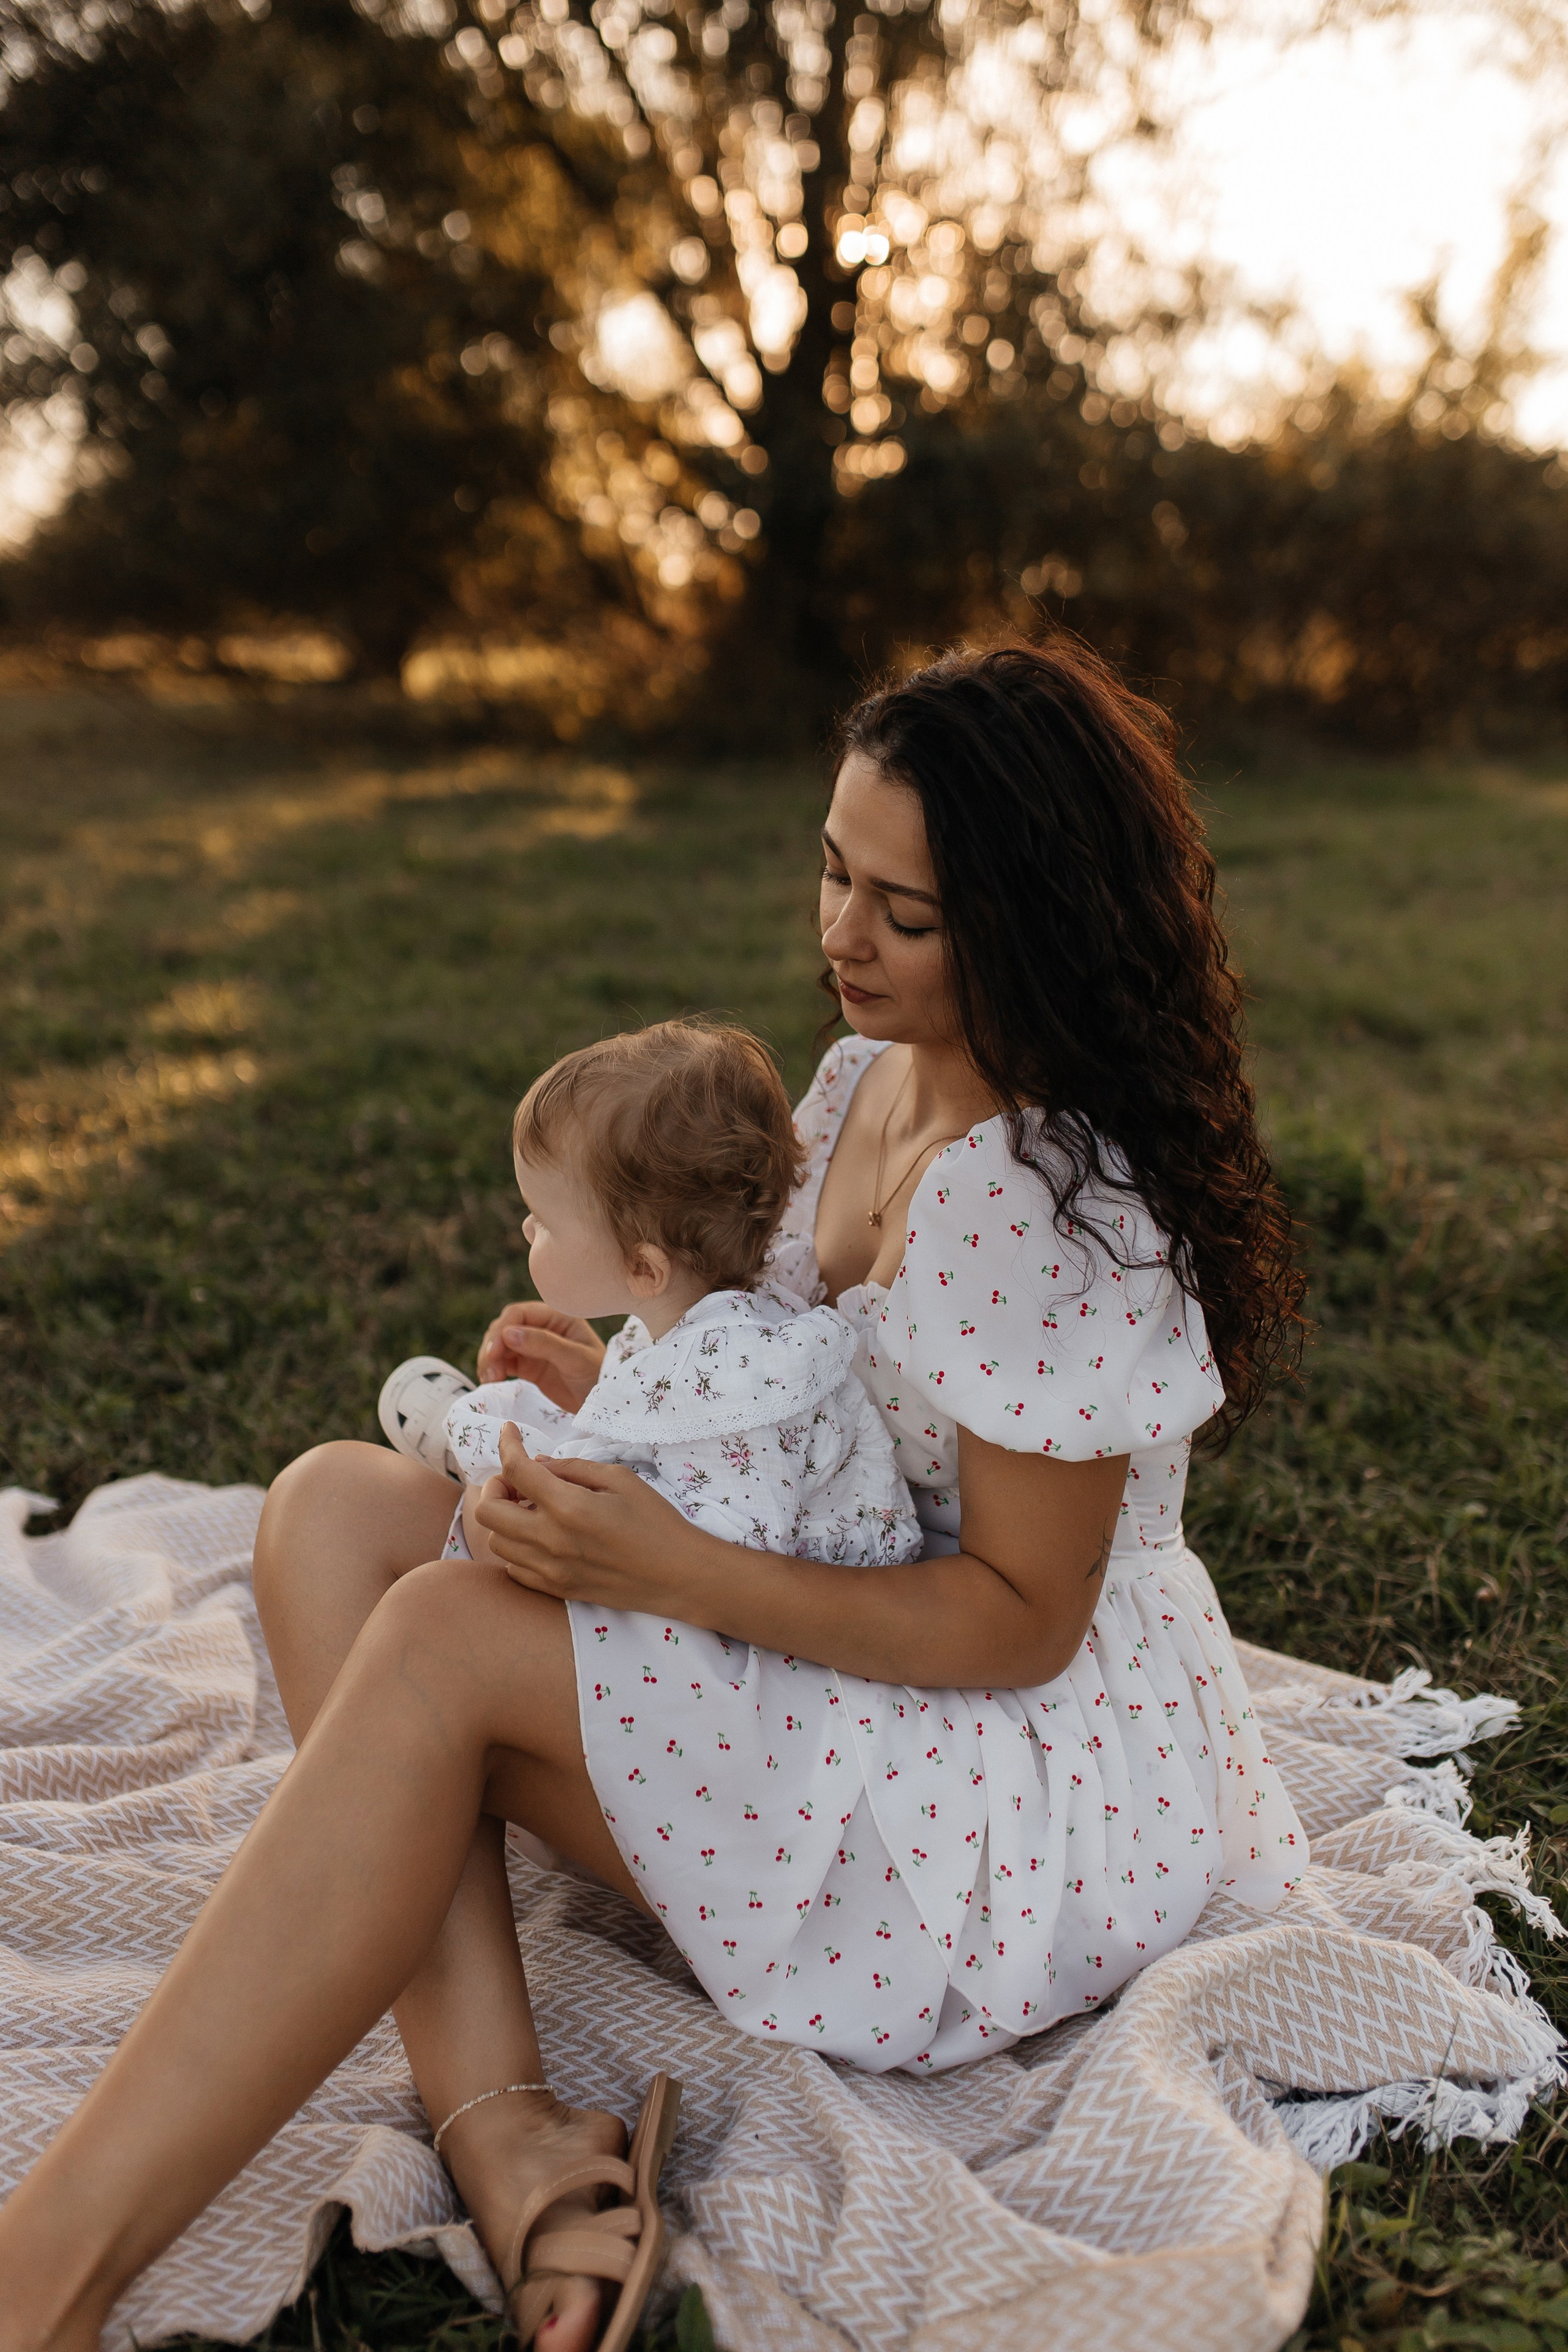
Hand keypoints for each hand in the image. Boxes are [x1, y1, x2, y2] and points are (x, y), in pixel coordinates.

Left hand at [473, 1424, 711, 1615]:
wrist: (679, 1575)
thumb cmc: (656, 1521)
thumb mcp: (620, 1479)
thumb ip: (572, 1468)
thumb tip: (536, 1463)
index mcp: (568, 1506)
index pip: (515, 1469)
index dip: (506, 1444)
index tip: (508, 1432)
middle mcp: (551, 1541)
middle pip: (487, 1511)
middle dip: (495, 1486)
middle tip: (518, 1479)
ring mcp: (551, 1570)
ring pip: (496, 1542)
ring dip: (504, 1518)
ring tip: (531, 1508)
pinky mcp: (557, 1589)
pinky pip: (512, 1570)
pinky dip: (515, 1549)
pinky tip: (538, 1536)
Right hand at [476, 1300, 606, 1411]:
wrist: (605, 1404)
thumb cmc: (599, 1376)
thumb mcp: (575, 1358)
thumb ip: (544, 1344)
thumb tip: (507, 1333)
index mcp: (557, 1316)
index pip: (519, 1314)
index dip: (502, 1329)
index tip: (494, 1352)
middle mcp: (543, 1327)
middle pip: (505, 1328)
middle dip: (493, 1347)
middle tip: (490, 1371)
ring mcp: (534, 1347)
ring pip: (501, 1345)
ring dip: (490, 1360)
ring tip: (490, 1380)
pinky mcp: (529, 1366)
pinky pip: (504, 1362)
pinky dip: (494, 1370)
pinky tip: (491, 1382)